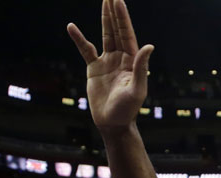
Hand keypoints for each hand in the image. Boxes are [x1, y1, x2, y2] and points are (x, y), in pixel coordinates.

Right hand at [67, 0, 154, 132]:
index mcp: (132, 60)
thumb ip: (141, 67)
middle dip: (115, 12)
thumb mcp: (136, 89)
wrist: (112, 123)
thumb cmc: (127, 110)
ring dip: (105, 18)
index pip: (126, 33)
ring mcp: (107, 61)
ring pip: (105, 35)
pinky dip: (79, 39)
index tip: (118, 0)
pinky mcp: (94, 69)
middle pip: (117, 30)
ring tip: (104, 1)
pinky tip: (71, 27)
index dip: (122, 17)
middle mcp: (121, 58)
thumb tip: (149, 46)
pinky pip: (85, 50)